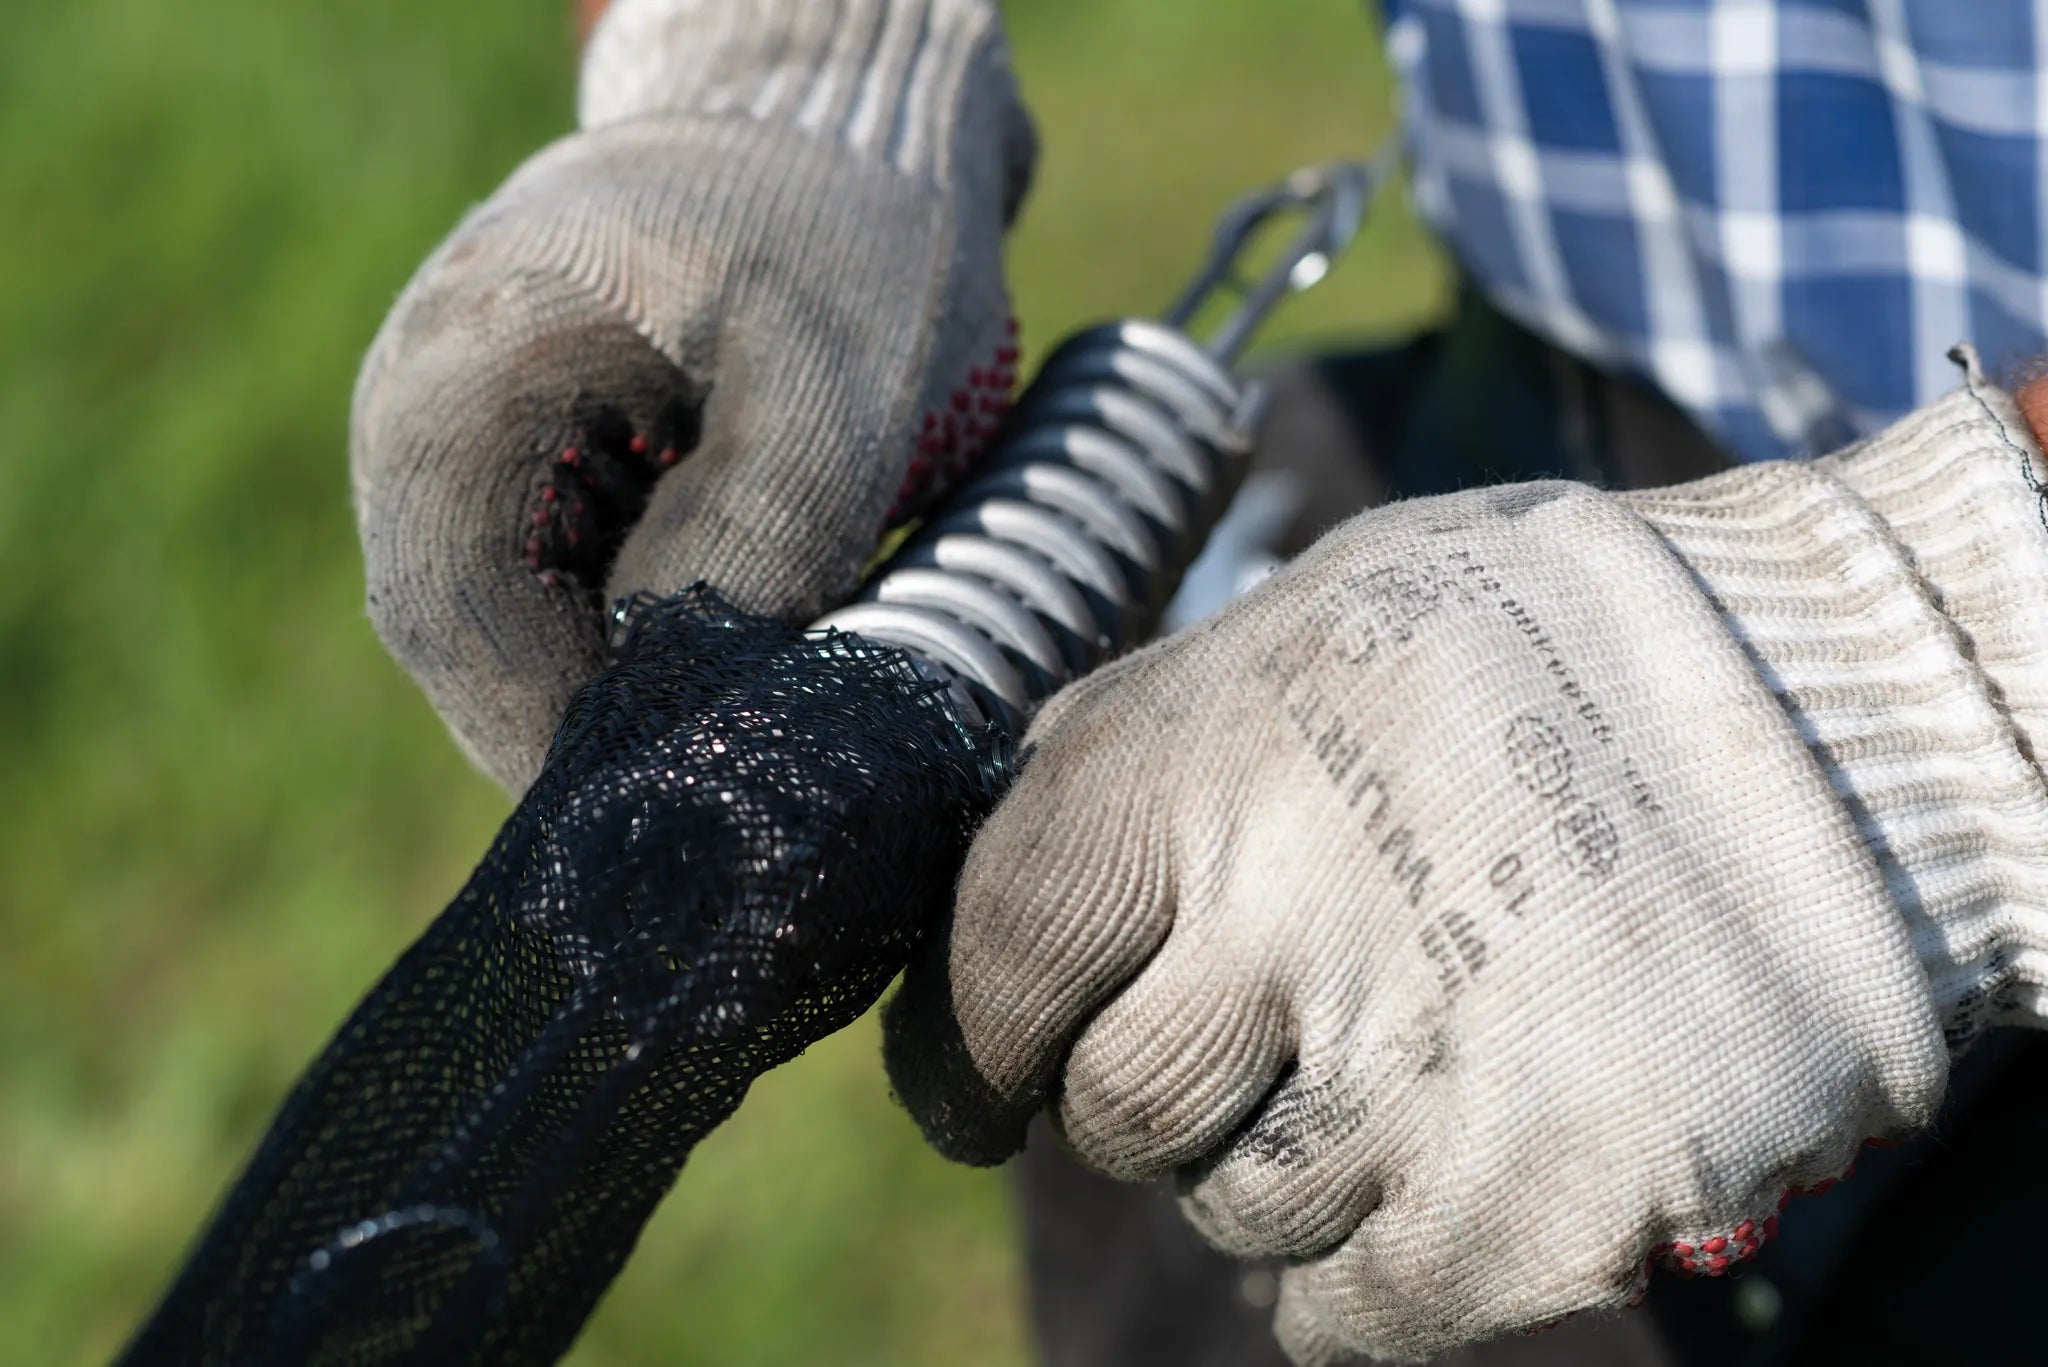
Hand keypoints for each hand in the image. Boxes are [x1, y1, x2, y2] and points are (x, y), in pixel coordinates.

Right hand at [352, 0, 1033, 790]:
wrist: (840, 112)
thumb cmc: (835, 221)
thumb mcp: (825, 384)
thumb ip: (752, 540)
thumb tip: (686, 712)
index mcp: (454, 387)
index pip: (456, 622)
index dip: (549, 741)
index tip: (663, 820)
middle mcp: (441, 426)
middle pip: (484, 645)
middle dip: (599, 735)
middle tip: (719, 809)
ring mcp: (493, 443)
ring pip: (537, 630)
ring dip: (632, 695)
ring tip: (749, 735)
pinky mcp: (559, 462)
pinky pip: (585, 589)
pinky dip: (661, 640)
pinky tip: (751, 658)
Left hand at [887, 357, 2047, 1360]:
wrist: (1841, 714)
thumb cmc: (1543, 645)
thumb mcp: (1305, 621)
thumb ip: (1135, 734)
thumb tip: (1008, 830)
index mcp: (1191, 765)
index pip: (999, 959)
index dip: (981, 1034)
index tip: (992, 1074)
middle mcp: (1276, 924)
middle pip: (1113, 1112)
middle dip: (1150, 1093)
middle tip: (1248, 1037)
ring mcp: (1407, 1081)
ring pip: (1230, 1217)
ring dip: (1277, 1164)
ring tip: (1396, 1049)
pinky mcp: (1528, 1209)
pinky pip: (1345, 1313)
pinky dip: (1363, 1261)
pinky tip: (1436, 1155)